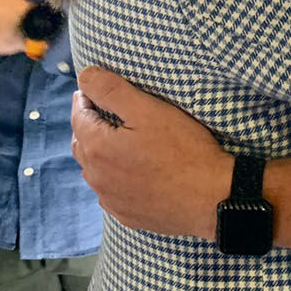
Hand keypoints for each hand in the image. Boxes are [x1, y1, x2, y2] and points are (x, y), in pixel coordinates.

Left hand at [72, 66, 230, 238]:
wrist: (212, 196)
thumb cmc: (184, 150)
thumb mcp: (149, 110)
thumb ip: (112, 90)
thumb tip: (85, 76)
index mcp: (98, 148)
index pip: (78, 116)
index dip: (84, 98)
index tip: (92, 89)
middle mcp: (97, 177)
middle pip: (81, 143)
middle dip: (87, 124)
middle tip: (102, 110)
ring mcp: (111, 199)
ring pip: (93, 170)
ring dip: (98, 151)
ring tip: (115, 138)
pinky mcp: (126, 214)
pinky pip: (109, 191)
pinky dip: (112, 176)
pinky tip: (128, 170)